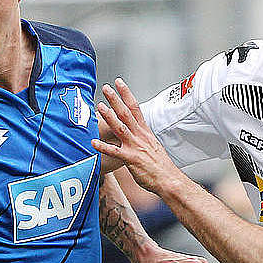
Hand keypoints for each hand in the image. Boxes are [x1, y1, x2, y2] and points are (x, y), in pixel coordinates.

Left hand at [91, 79, 184, 195]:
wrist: (169, 179)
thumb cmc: (160, 166)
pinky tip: (93, 143)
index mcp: (145, 132)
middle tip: (106, 88)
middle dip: (116, 99)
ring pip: (120, 127)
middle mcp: (140, 136)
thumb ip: (141, 139)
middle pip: (127, 113)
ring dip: (109, 116)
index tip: (119, 83)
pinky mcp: (131, 159)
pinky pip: (114, 151)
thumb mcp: (152, 147)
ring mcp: (135, 146)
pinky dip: (103, 147)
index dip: (127, 94)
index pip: (135, 107)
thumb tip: (134, 134)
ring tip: (99, 106)